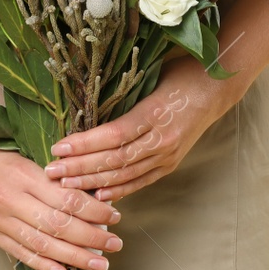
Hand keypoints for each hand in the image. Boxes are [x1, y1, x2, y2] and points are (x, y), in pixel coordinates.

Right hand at [0, 134, 124, 269]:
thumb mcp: (27, 155)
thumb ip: (54, 176)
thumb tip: (90, 195)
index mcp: (24, 175)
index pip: (67, 198)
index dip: (95, 210)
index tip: (114, 214)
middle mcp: (12, 200)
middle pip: (59, 226)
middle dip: (91, 238)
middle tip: (115, 244)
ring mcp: (0, 220)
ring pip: (43, 245)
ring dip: (75, 258)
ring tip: (99, 264)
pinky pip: (22, 254)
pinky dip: (45, 266)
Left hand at [45, 63, 230, 201]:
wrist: (216, 88)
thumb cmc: (181, 73)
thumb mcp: (151, 76)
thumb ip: (123, 94)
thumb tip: (84, 103)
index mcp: (154, 112)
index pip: (113, 135)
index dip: (84, 144)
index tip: (58, 147)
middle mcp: (162, 138)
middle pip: (115, 159)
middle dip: (80, 167)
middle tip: (52, 171)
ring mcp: (168, 154)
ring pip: (125, 174)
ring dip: (93, 181)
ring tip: (66, 185)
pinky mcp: (171, 163)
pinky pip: (141, 181)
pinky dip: (120, 190)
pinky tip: (99, 195)